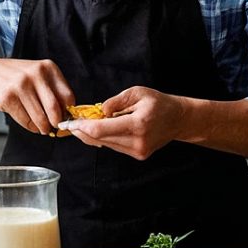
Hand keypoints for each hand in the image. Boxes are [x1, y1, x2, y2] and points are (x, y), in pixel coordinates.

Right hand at [0, 57, 73, 135]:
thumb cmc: (14, 76)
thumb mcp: (37, 74)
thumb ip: (52, 90)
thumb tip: (65, 113)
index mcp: (48, 67)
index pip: (67, 96)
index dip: (68, 112)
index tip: (66, 119)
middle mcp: (36, 74)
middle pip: (54, 108)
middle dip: (56, 123)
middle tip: (55, 127)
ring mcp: (21, 86)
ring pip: (40, 117)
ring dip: (43, 128)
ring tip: (43, 129)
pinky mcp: (8, 98)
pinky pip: (25, 120)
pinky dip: (30, 127)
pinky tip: (31, 125)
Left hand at [57, 86, 182, 159]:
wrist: (178, 119)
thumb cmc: (158, 103)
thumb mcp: (137, 93)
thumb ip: (115, 101)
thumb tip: (99, 112)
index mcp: (138, 124)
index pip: (101, 130)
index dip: (82, 127)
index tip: (69, 123)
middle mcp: (137, 141)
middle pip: (100, 139)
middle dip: (83, 131)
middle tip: (70, 123)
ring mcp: (138, 151)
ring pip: (106, 144)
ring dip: (92, 135)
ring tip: (82, 124)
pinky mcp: (138, 155)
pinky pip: (114, 146)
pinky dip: (104, 138)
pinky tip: (98, 130)